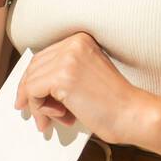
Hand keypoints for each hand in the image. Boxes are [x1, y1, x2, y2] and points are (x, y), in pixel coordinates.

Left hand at [12, 32, 146, 144]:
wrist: (133, 114)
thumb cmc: (114, 103)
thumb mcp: (86, 77)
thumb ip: (63, 73)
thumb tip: (32, 87)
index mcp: (81, 40)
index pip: (44, 57)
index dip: (33, 80)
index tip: (27, 97)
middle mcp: (73, 44)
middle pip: (34, 66)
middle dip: (30, 93)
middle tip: (34, 114)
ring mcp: (67, 58)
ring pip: (31, 81)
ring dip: (37, 105)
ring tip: (51, 120)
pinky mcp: (62, 77)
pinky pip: (32, 92)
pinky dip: (39, 108)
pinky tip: (57, 118)